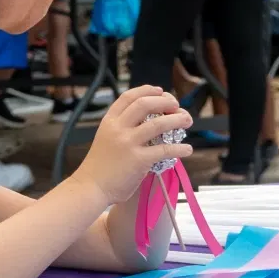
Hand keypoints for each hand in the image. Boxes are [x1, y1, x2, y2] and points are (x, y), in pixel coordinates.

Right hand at [77, 85, 189, 207]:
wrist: (90, 187)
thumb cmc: (99, 166)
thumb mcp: (105, 138)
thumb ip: (121, 128)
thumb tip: (147, 122)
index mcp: (109, 121)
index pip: (128, 97)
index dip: (147, 90)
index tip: (161, 91)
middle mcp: (118, 128)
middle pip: (145, 104)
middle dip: (165, 101)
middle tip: (177, 105)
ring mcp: (128, 143)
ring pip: (158, 124)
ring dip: (177, 119)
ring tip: (187, 120)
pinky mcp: (138, 160)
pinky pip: (164, 150)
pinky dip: (179, 148)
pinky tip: (187, 149)